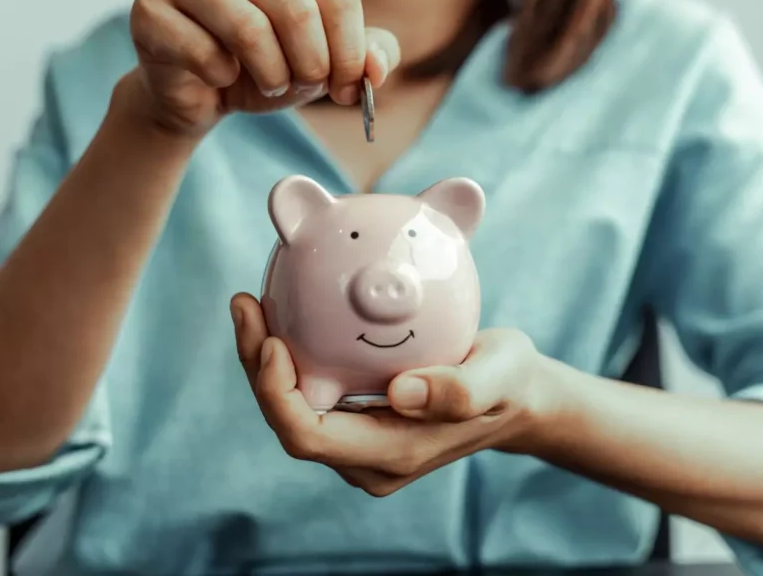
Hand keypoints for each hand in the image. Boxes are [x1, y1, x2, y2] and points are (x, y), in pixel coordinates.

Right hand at [125, 0, 400, 135]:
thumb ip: (366, 56)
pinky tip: (221, 79)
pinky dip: (223, 79)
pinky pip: (203, 52)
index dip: (350, 53)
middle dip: (312, 64)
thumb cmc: (265, 68)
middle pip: (297, 9)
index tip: (347, 88)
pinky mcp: (151, 10)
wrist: (199, 94)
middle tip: (306, 87)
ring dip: (272, 74)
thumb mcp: (325, 63)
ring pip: (249, 28)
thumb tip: (376, 69)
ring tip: (270, 84)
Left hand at [230, 292, 556, 495]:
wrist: (515, 397)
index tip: (272, 340)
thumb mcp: (500, 375)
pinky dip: (289, 355)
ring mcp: (359, 444)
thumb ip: (461, 390)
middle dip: (256, 367)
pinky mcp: (358, 422)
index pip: (308, 436)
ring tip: (252, 303)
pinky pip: (309, 392)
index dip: (276, 395)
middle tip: (246, 303)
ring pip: (292, 406)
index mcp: (391, 454)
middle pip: (288, 421)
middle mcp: (366, 458)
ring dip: (263, 359)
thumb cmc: (508, 383)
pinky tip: (283, 311)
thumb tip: (400, 393)